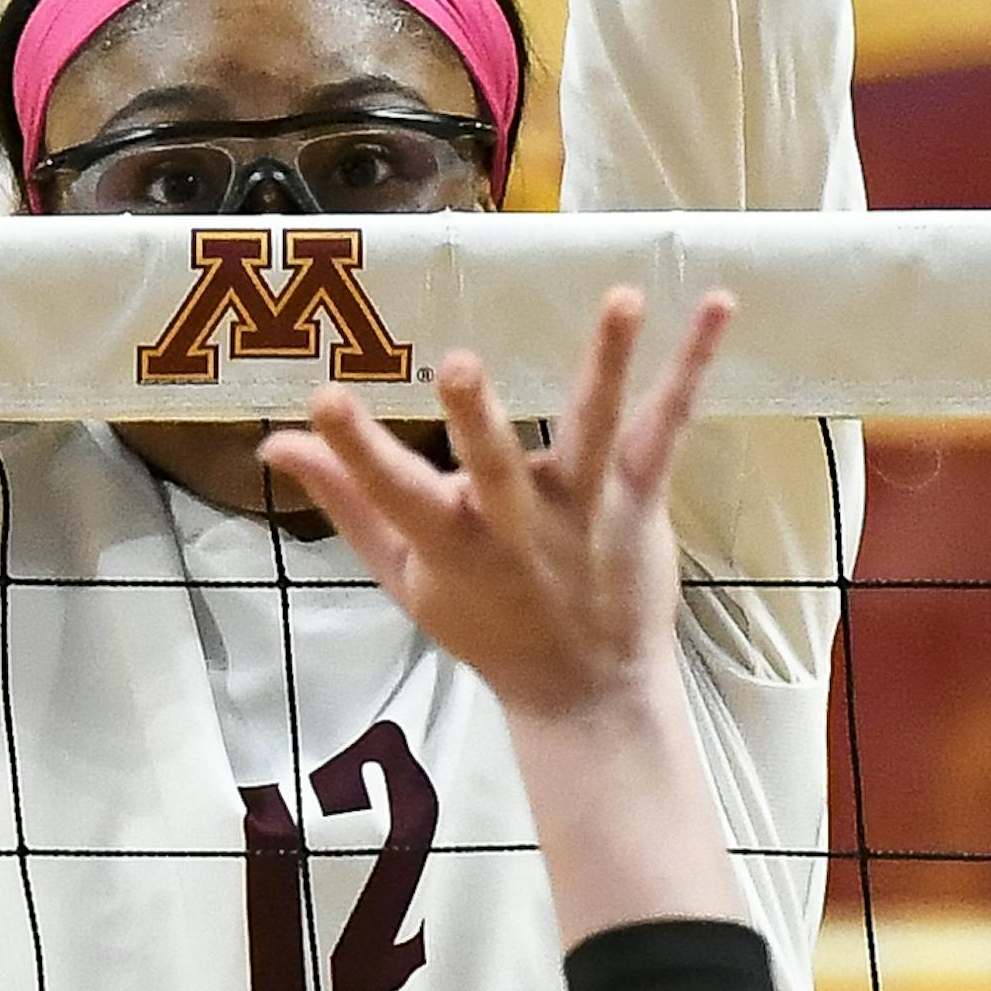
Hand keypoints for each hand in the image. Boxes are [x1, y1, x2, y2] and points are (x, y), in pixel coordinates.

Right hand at [260, 288, 732, 727]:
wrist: (586, 691)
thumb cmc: (482, 624)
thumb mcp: (400, 574)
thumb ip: (343, 499)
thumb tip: (274, 439)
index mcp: (451, 545)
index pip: (391, 492)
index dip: (353, 448)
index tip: (321, 397)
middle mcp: (517, 527)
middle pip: (495, 468)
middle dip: (478, 420)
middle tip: (461, 366)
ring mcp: (585, 511)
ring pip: (596, 433)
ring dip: (608, 363)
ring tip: (623, 299)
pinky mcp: (639, 501)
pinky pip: (667, 427)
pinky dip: (691, 368)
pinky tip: (716, 307)